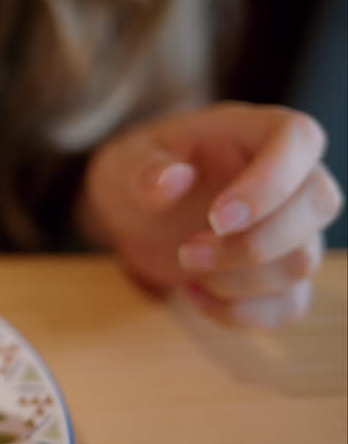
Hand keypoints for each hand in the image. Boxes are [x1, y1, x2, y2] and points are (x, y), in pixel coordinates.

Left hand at [81, 102, 341, 327]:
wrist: (134, 214)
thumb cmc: (137, 175)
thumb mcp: (123, 164)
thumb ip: (142, 170)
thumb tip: (170, 180)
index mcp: (251, 131)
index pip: (299, 137)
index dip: (271, 181)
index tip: (216, 218)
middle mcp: (286, 176)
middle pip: (319, 203)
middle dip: (252, 242)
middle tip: (187, 251)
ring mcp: (291, 226)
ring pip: (304, 260)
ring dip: (240, 279)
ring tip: (185, 266)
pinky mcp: (279, 271)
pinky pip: (290, 304)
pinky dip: (241, 312)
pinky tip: (192, 295)